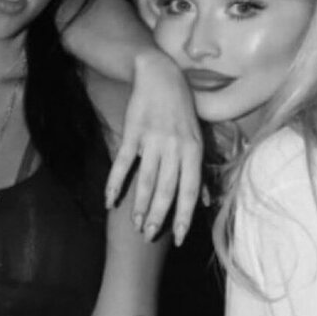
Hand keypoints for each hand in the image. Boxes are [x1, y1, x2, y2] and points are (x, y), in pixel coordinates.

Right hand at [105, 49, 202, 246]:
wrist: (161, 77)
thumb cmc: (182, 112)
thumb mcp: (197, 140)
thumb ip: (200, 173)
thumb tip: (206, 202)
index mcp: (193, 151)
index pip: (190, 191)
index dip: (184, 216)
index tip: (178, 238)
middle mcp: (175, 148)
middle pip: (167, 190)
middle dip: (157, 216)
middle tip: (149, 237)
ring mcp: (153, 140)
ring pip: (146, 180)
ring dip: (139, 205)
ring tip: (134, 224)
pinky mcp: (133, 132)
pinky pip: (123, 163)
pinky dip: (115, 183)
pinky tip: (110, 201)